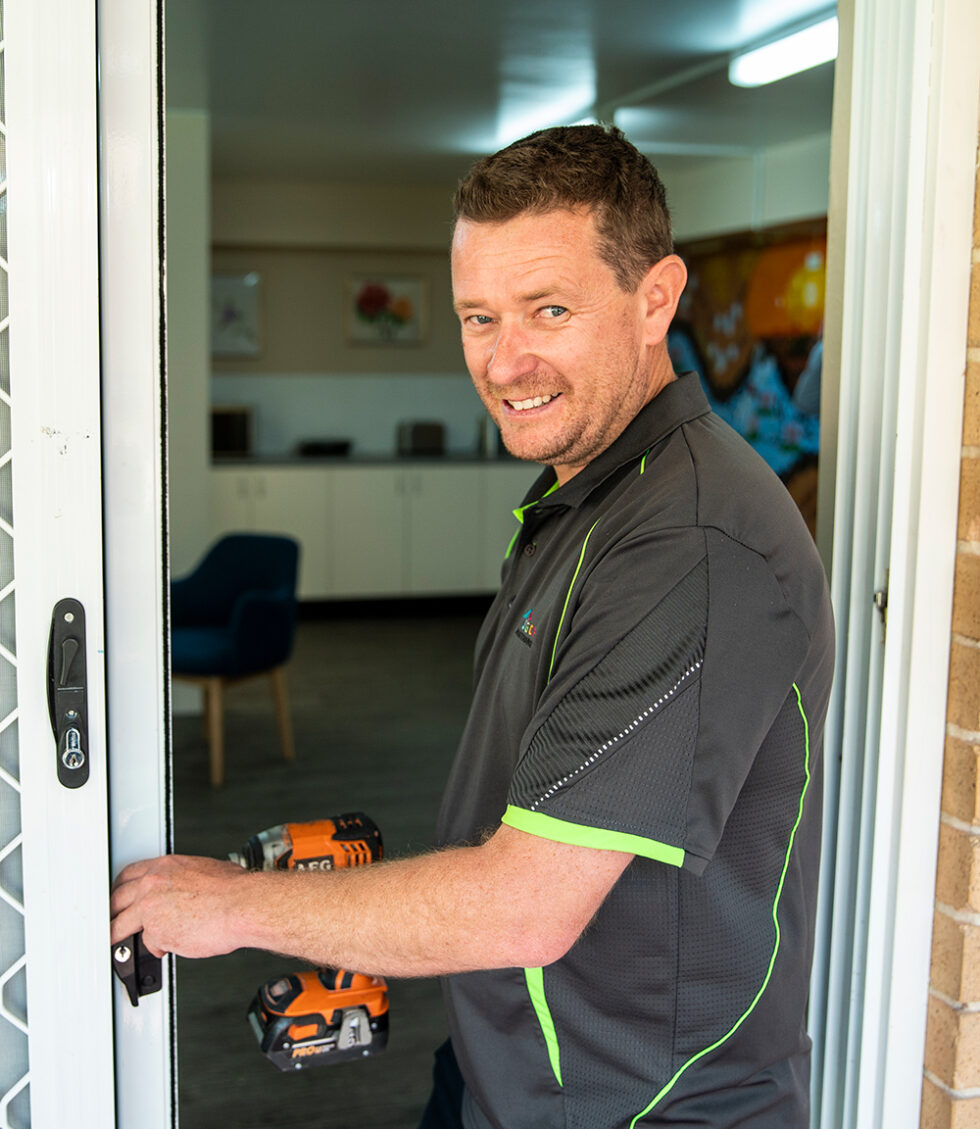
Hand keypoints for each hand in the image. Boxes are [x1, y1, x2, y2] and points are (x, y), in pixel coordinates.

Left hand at [110, 854, 251, 958]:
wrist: (243, 905)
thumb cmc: (233, 890)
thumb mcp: (205, 873)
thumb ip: (184, 883)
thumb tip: (183, 895)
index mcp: (165, 866)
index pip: (129, 875)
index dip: (121, 890)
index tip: (120, 898)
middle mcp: (153, 883)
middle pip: (116, 899)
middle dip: (112, 913)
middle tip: (113, 923)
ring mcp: (150, 907)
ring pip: (121, 925)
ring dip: (120, 937)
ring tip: (121, 946)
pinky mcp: (155, 931)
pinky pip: (147, 944)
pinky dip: (154, 949)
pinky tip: (162, 951)